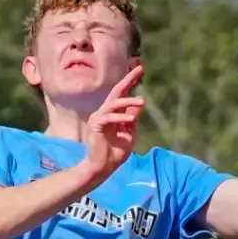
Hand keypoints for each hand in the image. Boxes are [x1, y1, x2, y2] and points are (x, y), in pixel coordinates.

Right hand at [83, 65, 144, 181]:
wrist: (103, 168)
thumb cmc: (115, 153)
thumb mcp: (129, 134)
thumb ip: (132, 118)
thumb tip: (139, 103)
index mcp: (112, 114)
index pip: (121, 94)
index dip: (130, 82)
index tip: (140, 70)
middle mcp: (104, 112)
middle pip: (116, 92)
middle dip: (127, 80)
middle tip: (139, 71)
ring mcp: (98, 118)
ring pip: (114, 103)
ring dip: (128, 101)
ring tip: (142, 102)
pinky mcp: (95, 125)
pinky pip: (108, 117)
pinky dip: (119, 117)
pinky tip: (130, 120)